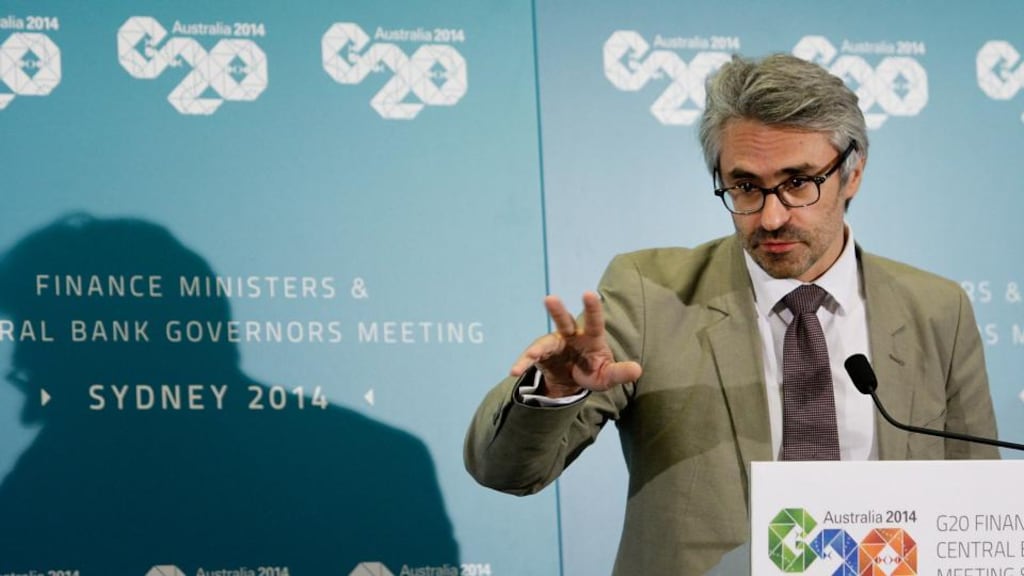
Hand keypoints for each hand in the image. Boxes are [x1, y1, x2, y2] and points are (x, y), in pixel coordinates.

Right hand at [510, 291, 642, 396]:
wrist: (572, 380)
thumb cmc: (593, 371)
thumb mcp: (608, 376)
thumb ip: (620, 372)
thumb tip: (638, 370)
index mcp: (591, 337)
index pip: (594, 321)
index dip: (592, 308)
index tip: (588, 293)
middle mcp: (571, 336)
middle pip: (564, 320)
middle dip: (557, 310)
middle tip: (549, 298)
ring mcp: (554, 344)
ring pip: (544, 342)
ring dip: (536, 348)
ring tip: (532, 355)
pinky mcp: (542, 355)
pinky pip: (531, 359)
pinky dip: (523, 364)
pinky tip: (514, 370)